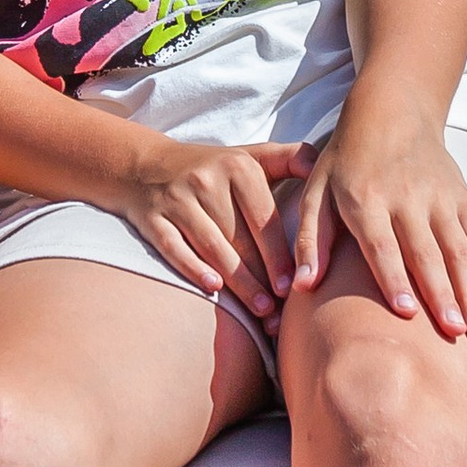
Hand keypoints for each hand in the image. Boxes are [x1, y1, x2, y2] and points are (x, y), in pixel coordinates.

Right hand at [119, 134, 310, 318]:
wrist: (144, 164)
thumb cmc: (212, 168)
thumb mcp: (251, 155)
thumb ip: (292, 157)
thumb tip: (322, 166)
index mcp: (237, 166)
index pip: (264, 218)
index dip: (280, 255)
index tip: (294, 285)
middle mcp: (206, 181)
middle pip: (240, 238)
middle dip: (263, 277)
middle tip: (281, 310)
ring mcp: (176, 200)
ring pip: (212, 247)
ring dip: (238, 283)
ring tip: (260, 311)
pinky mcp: (152, 218)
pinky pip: (174, 248)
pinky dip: (194, 269)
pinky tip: (214, 290)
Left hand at [290, 102, 466, 337]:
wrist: (393, 110)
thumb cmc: (345, 160)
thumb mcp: (316, 191)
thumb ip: (310, 240)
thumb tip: (300, 286)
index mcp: (366, 200)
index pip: (382, 244)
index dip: (394, 278)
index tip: (406, 312)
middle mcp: (406, 199)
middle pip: (427, 253)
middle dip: (442, 295)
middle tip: (453, 334)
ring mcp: (440, 199)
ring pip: (461, 251)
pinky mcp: (463, 200)